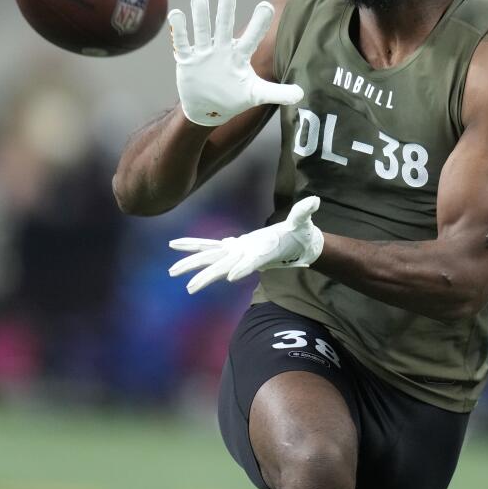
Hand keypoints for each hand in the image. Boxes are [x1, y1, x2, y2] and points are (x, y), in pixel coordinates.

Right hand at [168, 0, 303, 126]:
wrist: (208, 108)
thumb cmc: (234, 97)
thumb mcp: (256, 95)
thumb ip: (278, 93)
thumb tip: (302, 95)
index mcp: (239, 55)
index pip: (251, 37)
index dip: (259, 23)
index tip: (267, 5)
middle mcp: (222, 49)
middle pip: (224, 26)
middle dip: (226, 8)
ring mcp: (204, 53)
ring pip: (202, 30)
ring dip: (201, 14)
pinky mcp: (187, 60)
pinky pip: (183, 43)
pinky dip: (180, 30)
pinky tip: (177, 13)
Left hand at [168, 196, 324, 293]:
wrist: (294, 244)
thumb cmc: (298, 234)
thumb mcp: (303, 222)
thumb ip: (304, 213)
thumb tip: (314, 201)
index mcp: (261, 252)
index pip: (251, 262)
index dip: (243, 268)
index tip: (232, 276)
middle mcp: (245, 255)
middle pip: (223, 266)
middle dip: (206, 275)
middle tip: (189, 287)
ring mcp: (236, 252)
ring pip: (210, 258)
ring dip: (192, 264)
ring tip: (173, 272)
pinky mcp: (232, 246)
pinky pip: (208, 246)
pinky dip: (194, 246)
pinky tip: (177, 246)